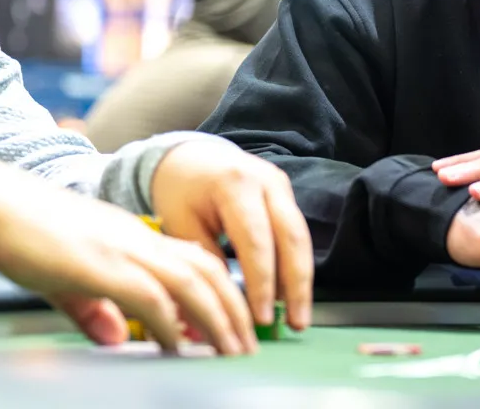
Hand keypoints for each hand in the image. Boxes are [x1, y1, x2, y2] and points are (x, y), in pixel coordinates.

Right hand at [0, 159, 254, 354]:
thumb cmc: (31, 239)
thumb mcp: (73, 278)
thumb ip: (97, 308)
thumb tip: (117, 338)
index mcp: (141, 239)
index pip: (198, 261)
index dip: (223, 292)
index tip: (235, 324)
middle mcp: (142, 241)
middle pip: (207, 272)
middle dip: (234, 311)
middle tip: (248, 346)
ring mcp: (124, 250)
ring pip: (191, 283)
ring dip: (217, 319)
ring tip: (231, 351)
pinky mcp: (102, 266)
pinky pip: (150, 296)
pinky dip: (169, 324)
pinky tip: (177, 347)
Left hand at [150, 139, 312, 330]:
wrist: (188, 156)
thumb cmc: (178, 191)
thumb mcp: (182, 224)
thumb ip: (207, 261)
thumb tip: (226, 307)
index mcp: (235, 185)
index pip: (256, 241)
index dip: (262, 282)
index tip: (263, 317)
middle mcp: (267, 181)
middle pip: (293, 237)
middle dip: (297, 285)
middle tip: (297, 322)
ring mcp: (281, 184)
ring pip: (301, 237)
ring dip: (301, 279)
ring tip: (298, 315)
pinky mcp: (286, 193)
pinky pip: (295, 232)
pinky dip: (294, 264)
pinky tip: (290, 293)